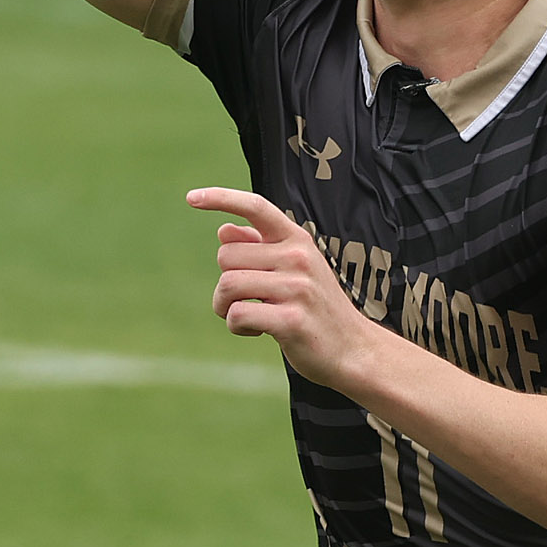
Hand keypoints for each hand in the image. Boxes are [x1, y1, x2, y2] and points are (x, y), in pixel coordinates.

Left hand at [187, 189, 378, 390]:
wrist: (354, 348)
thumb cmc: (317, 309)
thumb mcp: (294, 270)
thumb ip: (261, 248)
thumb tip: (223, 229)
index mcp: (297, 240)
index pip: (256, 207)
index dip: (221, 198)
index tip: (191, 197)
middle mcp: (298, 257)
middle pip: (227, 255)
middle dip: (225, 282)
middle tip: (246, 300)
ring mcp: (297, 288)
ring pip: (227, 285)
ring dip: (224, 306)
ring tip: (246, 317)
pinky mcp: (290, 319)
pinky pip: (237, 314)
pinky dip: (236, 327)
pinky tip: (257, 332)